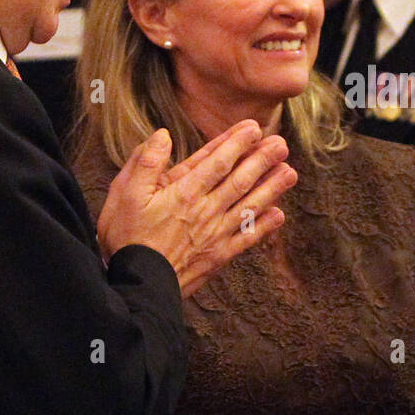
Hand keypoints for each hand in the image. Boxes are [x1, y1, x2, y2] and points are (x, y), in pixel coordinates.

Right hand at [98, 121, 295, 293]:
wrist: (136, 286)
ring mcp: (215, 234)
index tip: (254, 128)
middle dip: (262, 160)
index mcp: (183, 192)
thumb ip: (145, 162)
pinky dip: (264, 226)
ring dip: (271, 188)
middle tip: (282, 144)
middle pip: (240, 180)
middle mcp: (205, 210)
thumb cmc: (127, 238)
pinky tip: (279, 214)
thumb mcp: (124, 194)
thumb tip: (162, 134)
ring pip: (249, 205)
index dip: (237, 143)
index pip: (216, 162)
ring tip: (290, 172)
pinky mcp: (218, 256)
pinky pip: (246, 238)